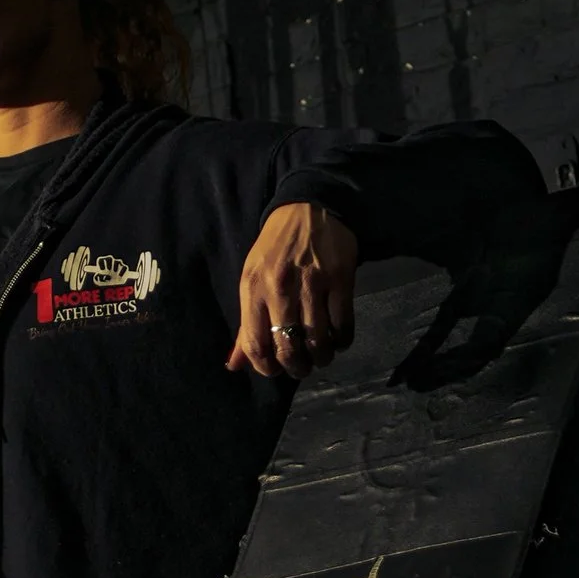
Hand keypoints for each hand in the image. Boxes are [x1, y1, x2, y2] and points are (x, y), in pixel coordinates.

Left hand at [228, 200, 357, 377]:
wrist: (308, 207)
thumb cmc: (275, 248)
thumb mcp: (251, 278)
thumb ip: (245, 324)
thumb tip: (235, 365)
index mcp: (253, 289)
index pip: (255, 345)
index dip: (267, 368)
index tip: (277, 370)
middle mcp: (281, 288)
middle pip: (288, 348)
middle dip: (297, 367)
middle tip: (302, 367)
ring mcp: (313, 284)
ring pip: (318, 342)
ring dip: (321, 358)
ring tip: (321, 356)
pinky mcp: (341, 279)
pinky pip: (343, 326)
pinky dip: (342, 341)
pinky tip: (338, 340)